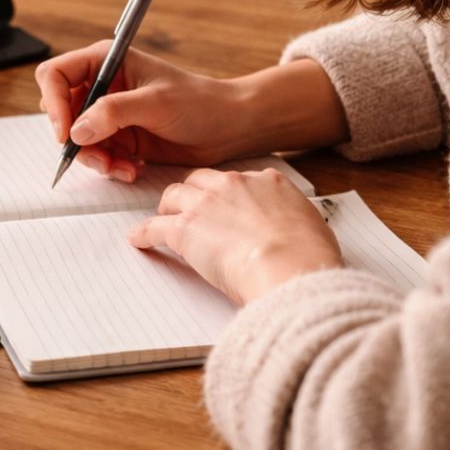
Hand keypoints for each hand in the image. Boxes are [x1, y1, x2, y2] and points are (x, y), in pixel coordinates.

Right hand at [35, 42, 238, 180]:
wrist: (227, 127)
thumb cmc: (199, 102)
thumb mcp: (156, 103)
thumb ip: (114, 113)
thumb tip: (77, 130)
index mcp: (106, 61)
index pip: (56, 75)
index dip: (53, 103)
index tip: (66, 133)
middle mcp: (103, 86)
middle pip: (61, 111)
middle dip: (74, 139)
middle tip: (98, 156)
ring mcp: (109, 114)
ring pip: (77, 139)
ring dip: (95, 159)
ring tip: (121, 167)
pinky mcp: (119, 137)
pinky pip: (97, 155)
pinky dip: (110, 167)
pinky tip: (134, 169)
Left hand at [128, 167, 343, 304]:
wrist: (291, 268)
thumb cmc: (308, 257)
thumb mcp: (311, 228)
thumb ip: (294, 222)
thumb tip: (295, 234)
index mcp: (268, 182)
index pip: (239, 181)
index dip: (229, 194)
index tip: (226, 203)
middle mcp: (234, 185)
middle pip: (201, 181)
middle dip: (193, 193)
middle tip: (189, 207)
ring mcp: (206, 204)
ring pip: (175, 195)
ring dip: (168, 207)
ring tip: (163, 218)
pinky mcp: (185, 229)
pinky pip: (155, 227)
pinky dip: (144, 233)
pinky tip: (138, 239)